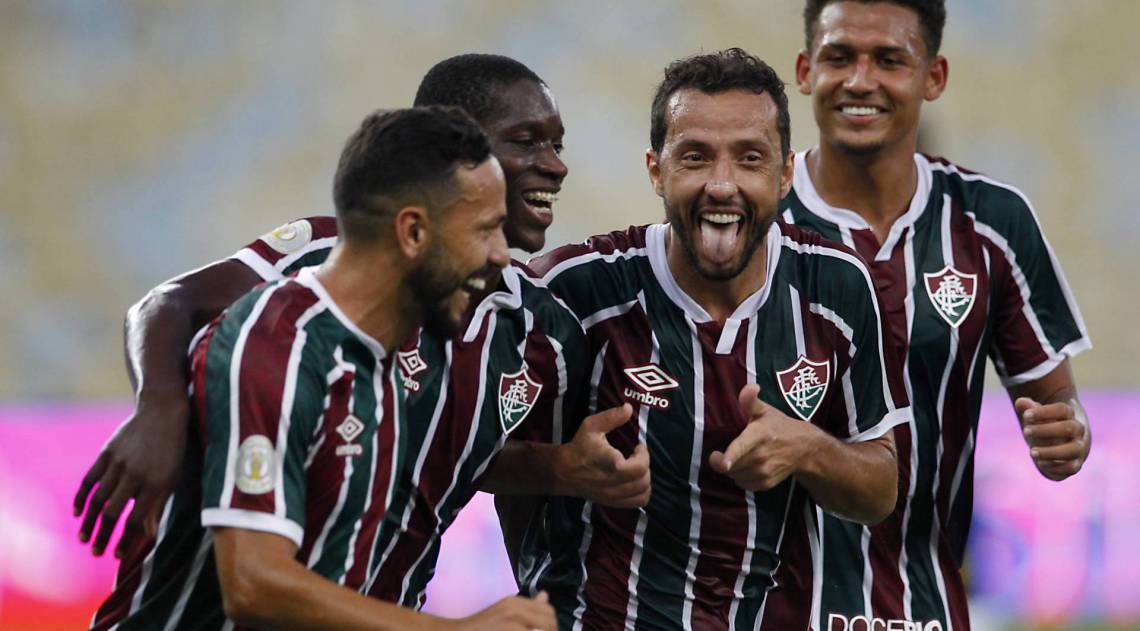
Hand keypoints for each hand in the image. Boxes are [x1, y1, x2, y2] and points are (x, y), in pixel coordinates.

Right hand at [73, 394, 188, 556]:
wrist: (161, 414)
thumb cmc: (172, 451)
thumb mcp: (173, 478)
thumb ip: (158, 506)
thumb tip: (148, 536)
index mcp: (156, 484)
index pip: (136, 520)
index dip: (125, 540)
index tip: (116, 555)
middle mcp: (135, 475)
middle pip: (112, 512)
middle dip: (103, 536)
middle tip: (95, 552)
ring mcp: (118, 464)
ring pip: (98, 499)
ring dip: (88, 522)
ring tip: (84, 539)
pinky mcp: (106, 453)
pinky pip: (89, 479)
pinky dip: (81, 497)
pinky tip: (77, 513)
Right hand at [450, 591, 556, 629]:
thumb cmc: (483, 625)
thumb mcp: (505, 610)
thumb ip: (527, 605)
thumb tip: (545, 595)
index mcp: (515, 602)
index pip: (548, 611)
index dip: (552, 624)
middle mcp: (515, 610)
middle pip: (549, 623)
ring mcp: (512, 624)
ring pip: (543, 629)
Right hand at [554, 404, 650, 507]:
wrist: (562, 471)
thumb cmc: (578, 447)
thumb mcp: (592, 426)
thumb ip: (612, 417)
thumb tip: (629, 407)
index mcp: (614, 466)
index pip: (642, 466)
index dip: (644, 454)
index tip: (638, 446)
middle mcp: (615, 484)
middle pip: (644, 480)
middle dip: (645, 466)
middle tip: (637, 456)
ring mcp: (613, 496)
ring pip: (643, 493)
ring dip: (644, 480)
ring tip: (636, 469)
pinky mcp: (611, 502)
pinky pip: (636, 502)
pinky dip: (641, 493)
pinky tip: (633, 482)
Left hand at [709, 384, 812, 491]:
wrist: (804, 448)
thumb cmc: (779, 426)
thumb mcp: (765, 410)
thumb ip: (750, 401)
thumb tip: (749, 387)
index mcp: (758, 436)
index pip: (740, 448)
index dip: (728, 457)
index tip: (718, 460)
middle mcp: (761, 456)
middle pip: (729, 465)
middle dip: (723, 460)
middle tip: (727, 450)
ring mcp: (764, 472)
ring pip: (734, 475)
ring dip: (732, 468)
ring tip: (742, 456)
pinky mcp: (766, 484)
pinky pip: (743, 483)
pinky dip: (741, 477)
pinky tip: (749, 466)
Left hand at [1015, 397, 1088, 480]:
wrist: (1063, 444)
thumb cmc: (1046, 425)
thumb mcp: (1037, 415)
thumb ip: (1029, 408)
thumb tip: (1020, 403)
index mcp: (1069, 415)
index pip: (1062, 409)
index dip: (1044, 412)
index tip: (1026, 415)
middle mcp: (1078, 431)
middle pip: (1069, 428)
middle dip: (1045, 430)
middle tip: (1026, 431)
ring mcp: (1079, 448)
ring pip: (1073, 449)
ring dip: (1051, 452)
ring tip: (1032, 452)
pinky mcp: (1075, 464)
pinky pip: (1071, 467)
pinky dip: (1056, 467)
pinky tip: (1041, 463)